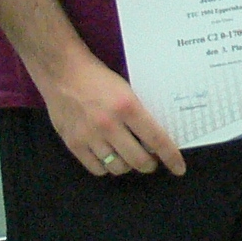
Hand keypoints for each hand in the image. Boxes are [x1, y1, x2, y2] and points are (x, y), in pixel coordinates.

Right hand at [41, 55, 185, 177]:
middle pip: (138, 160)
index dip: (171, 157)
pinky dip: (106, 167)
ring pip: (118, 167)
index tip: (179, 168)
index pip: (156, 140)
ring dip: (128, 166)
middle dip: (149, 164)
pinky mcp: (73, 143)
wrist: (62, 71)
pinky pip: (96, 169)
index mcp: (127, 107)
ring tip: (128, 158)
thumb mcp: (126, 90)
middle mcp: (109, 124)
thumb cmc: (98, 78)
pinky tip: (109, 158)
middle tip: (150, 161)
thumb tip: (155, 139)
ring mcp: (89, 136)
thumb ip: (139, 114)